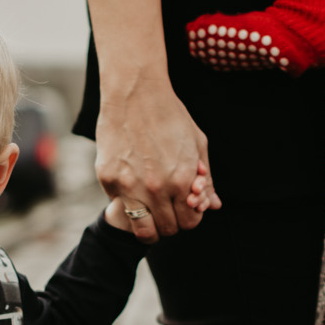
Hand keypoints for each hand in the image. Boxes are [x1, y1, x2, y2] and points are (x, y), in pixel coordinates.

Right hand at [95, 86, 220, 243]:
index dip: (189, 217)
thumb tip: (215, 205)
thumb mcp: (197, 144)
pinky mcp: (109, 180)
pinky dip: (128, 202)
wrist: (135, 93)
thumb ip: (207, 179)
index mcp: (182, 180)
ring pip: (143, 231)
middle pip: (168, 230)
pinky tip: (133, 183)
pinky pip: (121, 207)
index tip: (184, 207)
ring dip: (150, 225)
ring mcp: (130, 186)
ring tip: (151, 209)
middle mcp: (157, 188)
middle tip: (168, 206)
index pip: (189, 222)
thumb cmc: (170, 116)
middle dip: (171, 221)